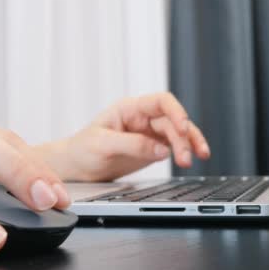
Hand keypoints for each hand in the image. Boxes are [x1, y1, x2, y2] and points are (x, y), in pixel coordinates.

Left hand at [40, 93, 209, 180]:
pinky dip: (184, 152)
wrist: (75, 167)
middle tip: (185, 157)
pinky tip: (191, 160)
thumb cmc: (82, 149)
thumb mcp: (102, 145)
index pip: (160, 102)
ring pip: (176, 134)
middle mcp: (142, 118)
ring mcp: (148, 134)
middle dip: (182, 138)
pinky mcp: (151, 149)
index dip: (176, 111)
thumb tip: (162, 150)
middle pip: (172, 121)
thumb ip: (132, 145)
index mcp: (129, 109)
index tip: (183, 127)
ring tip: (194, 160)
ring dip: (188, 145)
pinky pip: (173, 147)